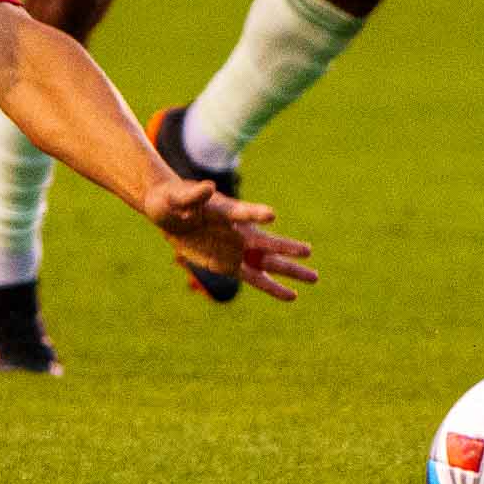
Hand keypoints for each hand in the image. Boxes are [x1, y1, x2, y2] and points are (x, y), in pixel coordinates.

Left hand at [141, 177, 317, 302]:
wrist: (168, 212)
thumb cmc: (174, 199)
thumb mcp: (178, 197)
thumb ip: (193, 195)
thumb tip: (208, 187)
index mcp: (226, 211)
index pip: (243, 212)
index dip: (255, 213)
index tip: (271, 215)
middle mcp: (238, 231)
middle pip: (266, 242)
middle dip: (286, 248)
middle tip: (308, 251)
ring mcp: (237, 249)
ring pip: (268, 263)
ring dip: (290, 270)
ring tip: (315, 278)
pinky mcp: (229, 265)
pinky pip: (255, 279)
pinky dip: (272, 287)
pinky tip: (292, 296)